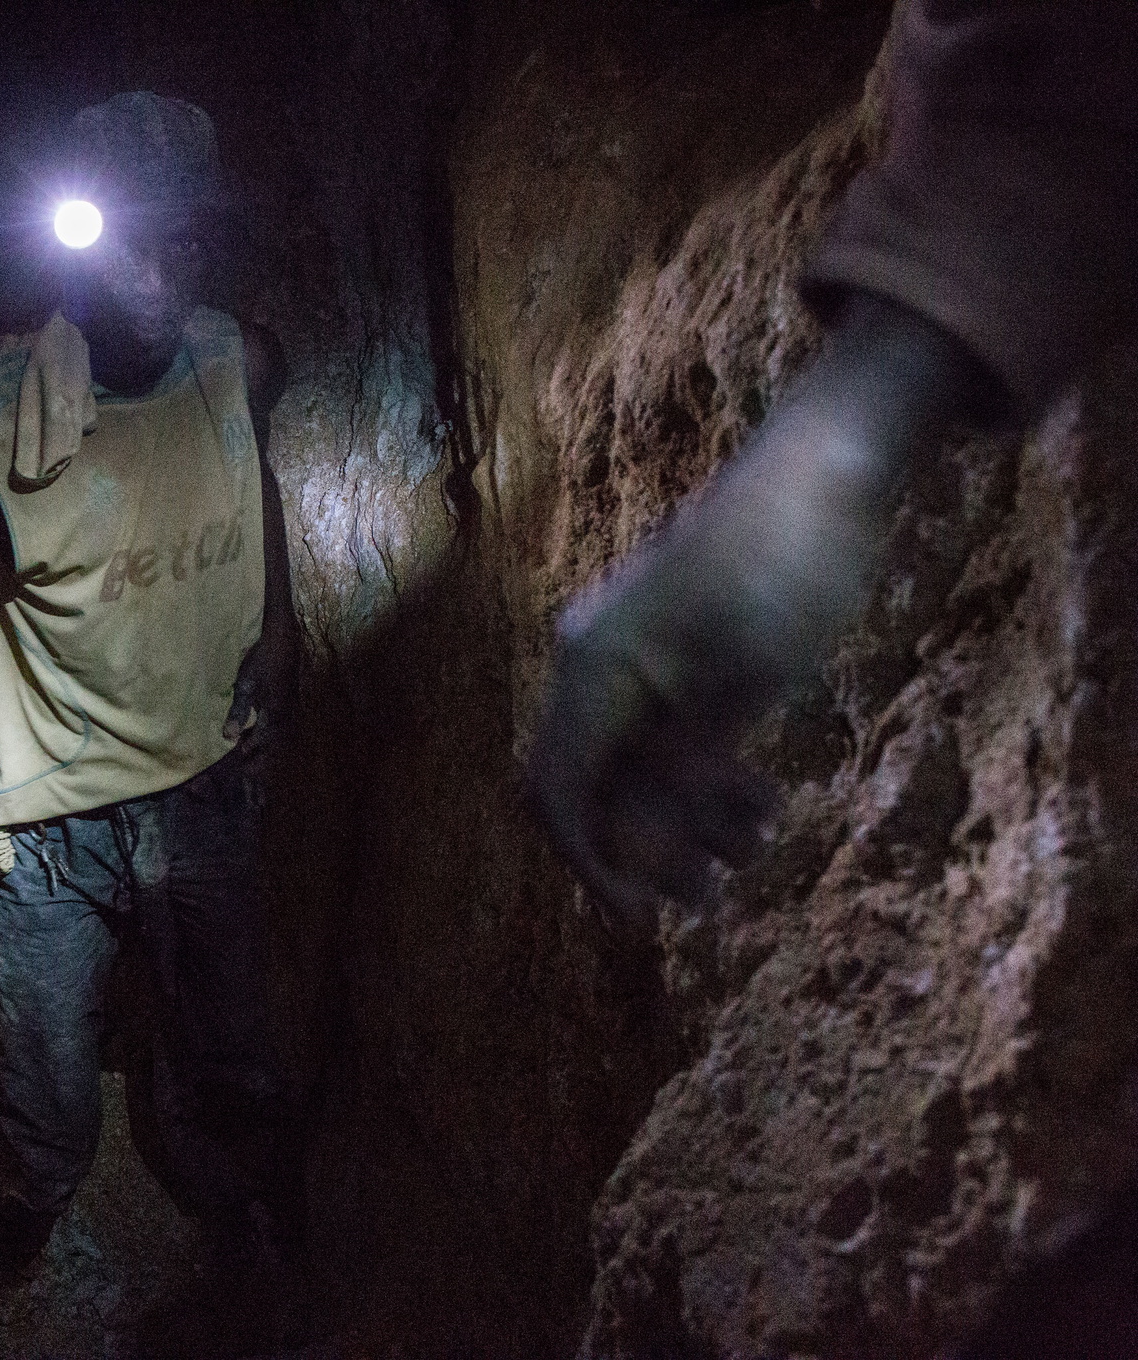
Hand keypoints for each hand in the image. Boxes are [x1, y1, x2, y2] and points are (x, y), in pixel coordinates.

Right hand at [524, 591, 778, 934]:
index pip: (559, 794)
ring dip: (684, 818)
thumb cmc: (785, 570)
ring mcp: (629, 658)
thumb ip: (681, 775)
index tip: (643, 921)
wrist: (829, 467)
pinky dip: (701, 777)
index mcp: (591, 671)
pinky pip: (662, 736)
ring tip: (757, 843)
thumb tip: (636, 855)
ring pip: (631, 768)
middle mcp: (592, 666)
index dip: (592, 865)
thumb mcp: (743, 686)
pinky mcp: (670, 652)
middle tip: (711, 898)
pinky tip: (759, 798)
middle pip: (588, 789)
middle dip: (644, 850)